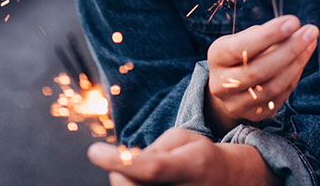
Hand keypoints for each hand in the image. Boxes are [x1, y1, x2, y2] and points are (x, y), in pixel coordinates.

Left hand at [87, 129, 276, 185]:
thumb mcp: (182, 138)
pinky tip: (144, 182)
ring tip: (142, 172)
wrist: (225, 182)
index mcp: (190, 166)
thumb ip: (154, 149)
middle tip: (129, 158)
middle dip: (119, 170)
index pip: (150, 168)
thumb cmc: (199, 155)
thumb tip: (125, 163)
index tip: (94, 151)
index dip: (119, 161)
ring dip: (125, 180)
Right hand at [206, 15, 317, 132]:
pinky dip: (296, 74)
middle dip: (290, 49)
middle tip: (310, 31)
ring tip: (311, 41)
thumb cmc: (241, 53)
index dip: (268, 35)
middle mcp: (221, 84)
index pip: (241, 47)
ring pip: (272, 86)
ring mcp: (237, 103)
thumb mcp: (244, 38)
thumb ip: (265, 34)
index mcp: (216, 56)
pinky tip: (304, 56)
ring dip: (297, 62)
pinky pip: (280, 96)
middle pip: (258, 70)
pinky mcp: (255, 114)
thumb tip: (294, 29)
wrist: (230, 85)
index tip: (293, 21)